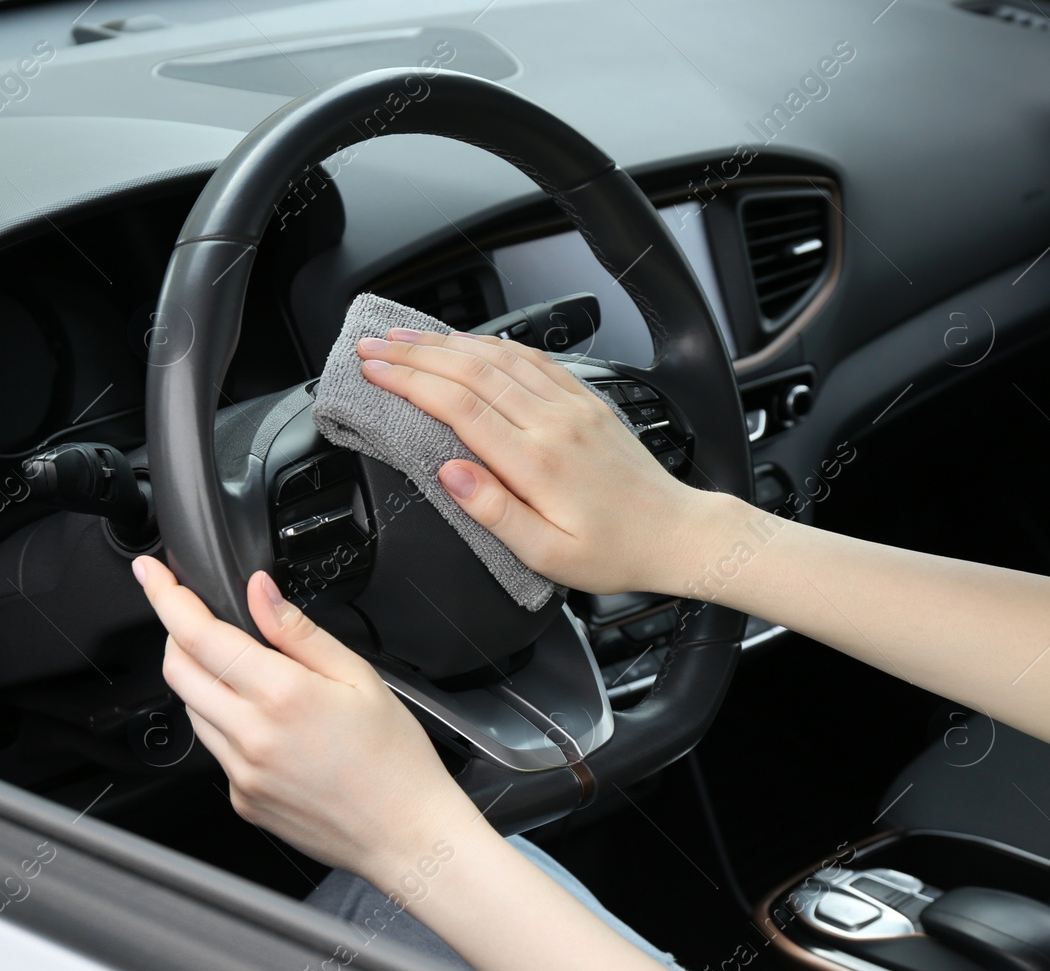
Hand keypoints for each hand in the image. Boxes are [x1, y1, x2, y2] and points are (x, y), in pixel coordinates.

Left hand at [132, 556, 478, 882]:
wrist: (405, 834)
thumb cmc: (394, 759)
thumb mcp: (358, 676)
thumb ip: (298, 631)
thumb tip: (259, 591)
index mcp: (281, 694)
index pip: (198, 635)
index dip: (166, 597)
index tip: (152, 574)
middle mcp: (251, 736)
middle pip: (176, 670)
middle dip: (176, 634)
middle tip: (201, 619)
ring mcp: (241, 773)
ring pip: (191, 709)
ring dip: (201, 680)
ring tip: (249, 677)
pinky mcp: (242, 800)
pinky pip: (214, 750)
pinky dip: (225, 724)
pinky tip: (266, 726)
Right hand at [356, 328, 726, 596]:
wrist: (676, 534)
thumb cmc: (612, 551)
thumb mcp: (546, 554)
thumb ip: (493, 511)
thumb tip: (449, 473)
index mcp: (537, 460)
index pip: (459, 405)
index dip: (409, 382)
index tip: (373, 371)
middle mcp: (553, 421)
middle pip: (471, 370)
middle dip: (415, 354)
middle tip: (372, 346)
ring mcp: (572, 405)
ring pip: (499, 357)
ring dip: (447, 342)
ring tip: (406, 337)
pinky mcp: (586, 401)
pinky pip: (533, 360)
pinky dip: (492, 344)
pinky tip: (470, 342)